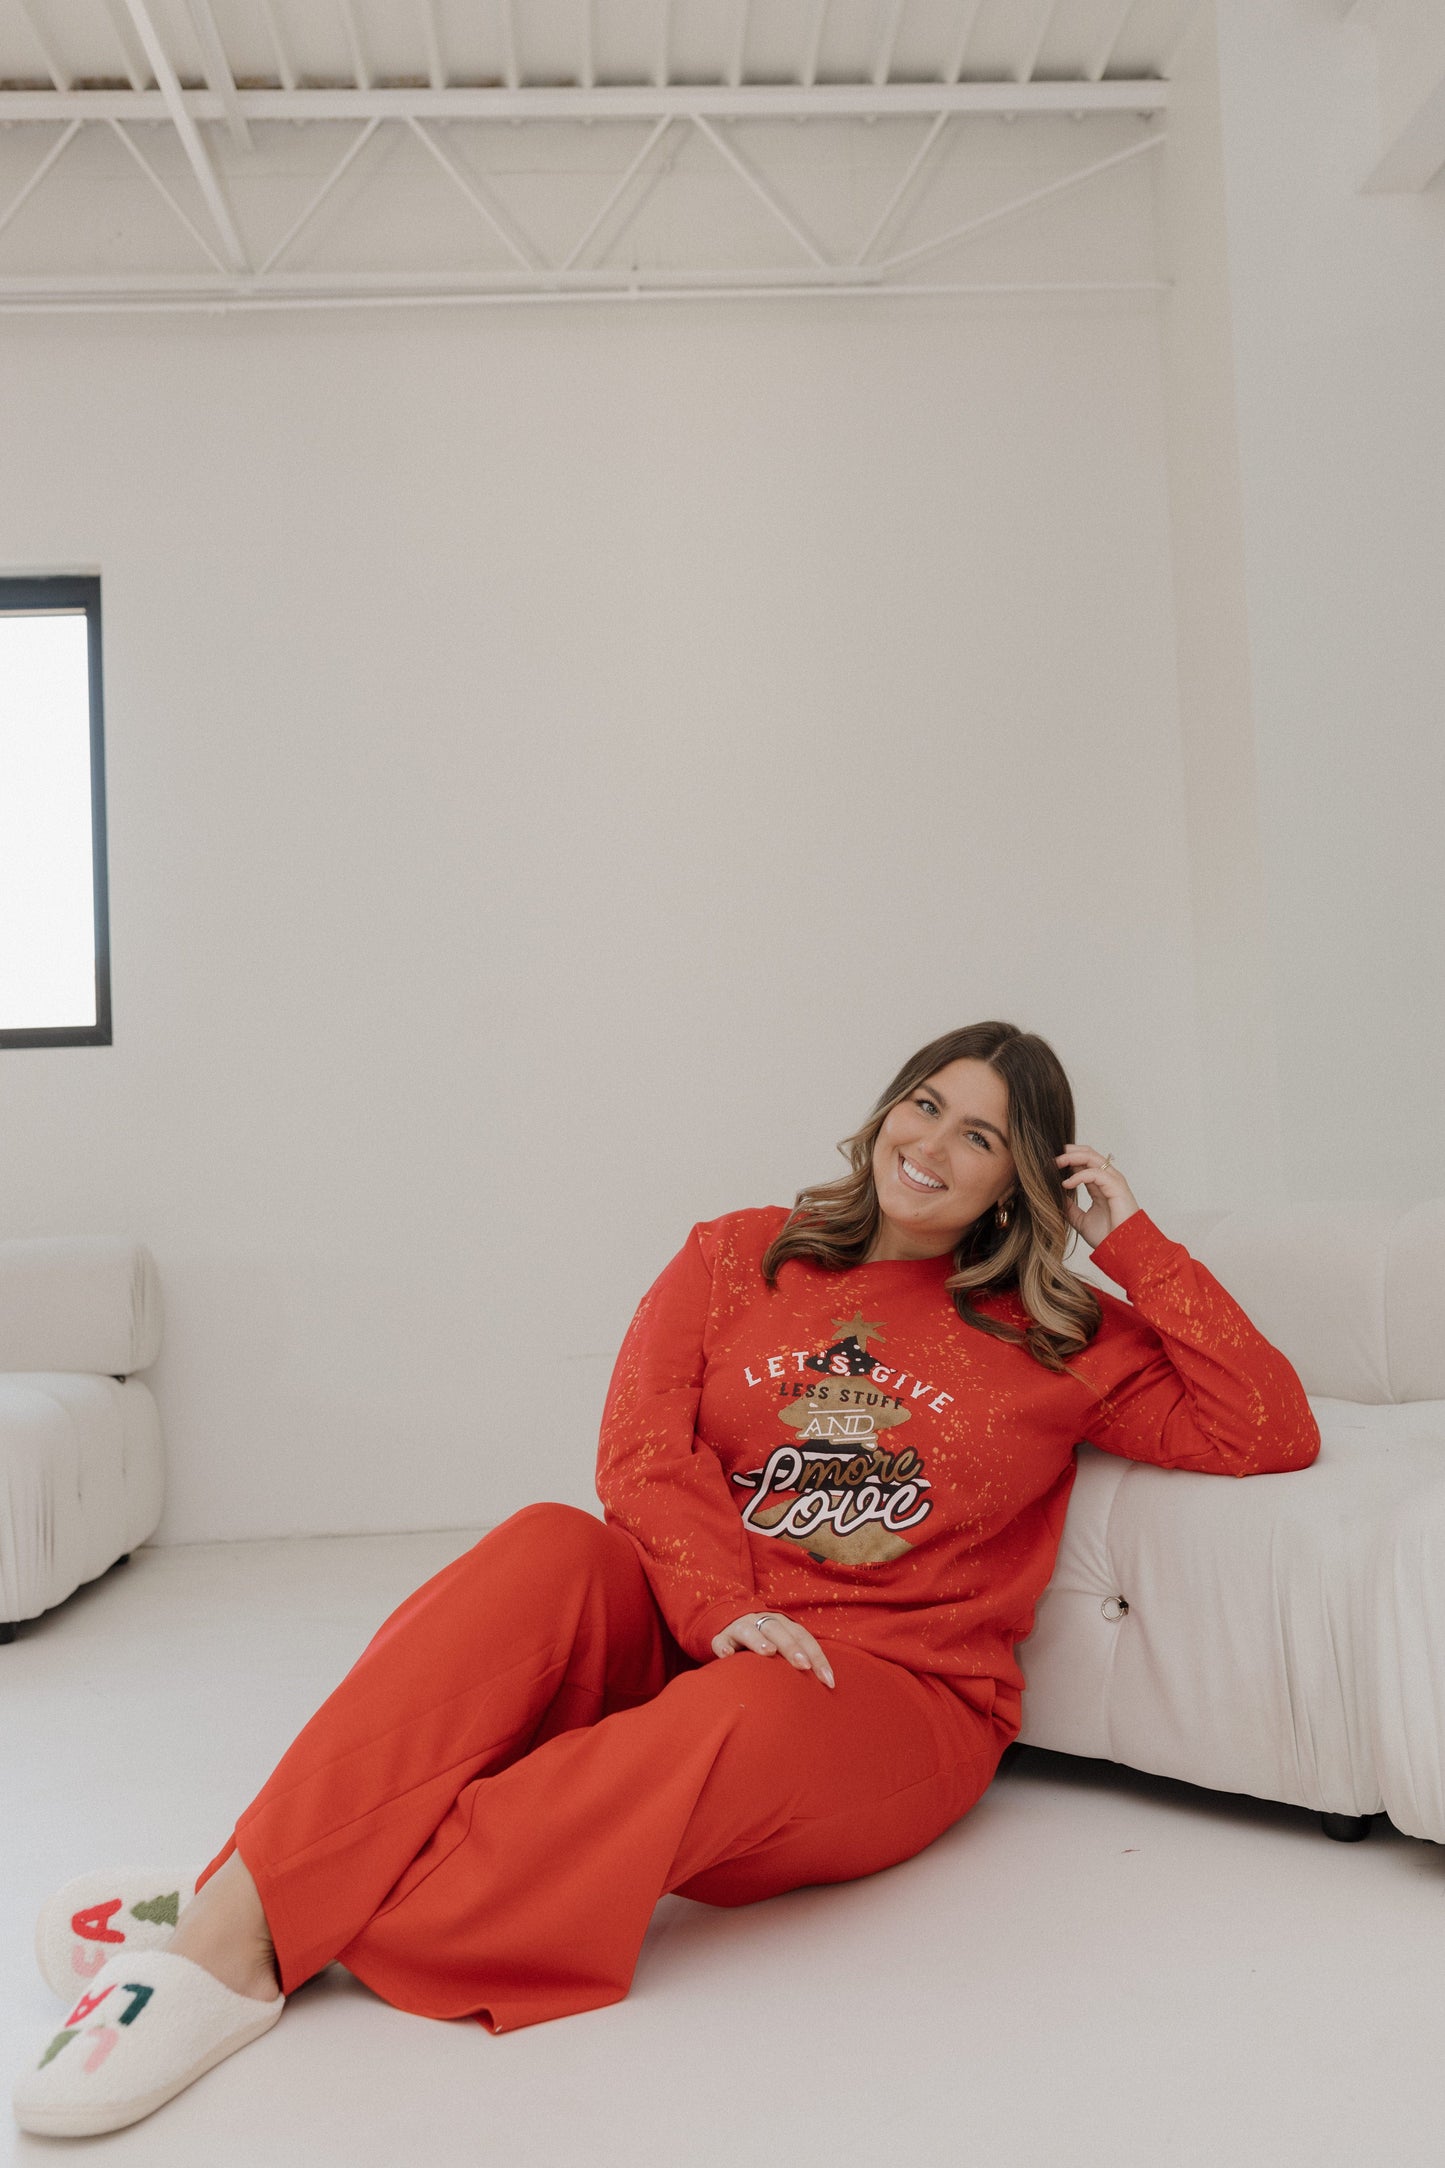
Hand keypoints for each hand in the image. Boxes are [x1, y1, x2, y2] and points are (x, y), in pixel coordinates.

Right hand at [712, 1610, 834, 1688]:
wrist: (731, 1622)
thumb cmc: (767, 1642)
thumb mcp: (784, 1645)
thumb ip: (801, 1658)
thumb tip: (828, 1685)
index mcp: (783, 1623)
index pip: (803, 1637)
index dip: (817, 1657)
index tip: (828, 1680)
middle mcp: (762, 1622)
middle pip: (778, 1631)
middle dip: (792, 1647)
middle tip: (803, 1665)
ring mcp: (740, 1628)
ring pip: (749, 1631)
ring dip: (759, 1640)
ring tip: (769, 1652)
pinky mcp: (721, 1637)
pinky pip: (720, 1642)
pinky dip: (723, 1647)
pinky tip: (726, 1656)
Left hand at [1055, 1146, 1140, 1246]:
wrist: (1121, 1251)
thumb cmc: (1107, 1237)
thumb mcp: (1080, 1220)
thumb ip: (1070, 1208)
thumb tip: (1055, 1197)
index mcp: (1100, 1185)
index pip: (1084, 1162)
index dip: (1068, 1159)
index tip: (1050, 1163)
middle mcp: (1108, 1180)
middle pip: (1089, 1154)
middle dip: (1069, 1152)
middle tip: (1052, 1158)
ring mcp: (1114, 1182)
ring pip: (1093, 1157)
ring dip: (1072, 1157)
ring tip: (1056, 1164)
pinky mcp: (1117, 1187)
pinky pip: (1096, 1173)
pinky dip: (1079, 1175)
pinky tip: (1066, 1184)